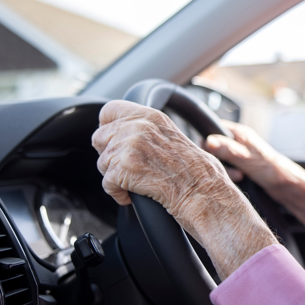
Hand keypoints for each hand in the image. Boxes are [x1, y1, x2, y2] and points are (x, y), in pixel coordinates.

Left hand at [91, 100, 276, 278]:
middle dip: (110, 155)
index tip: (113, 140)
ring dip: (115, 177)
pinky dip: (118, 193)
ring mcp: (130, 146)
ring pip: (102, 163)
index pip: (109, 110)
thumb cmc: (196, 172)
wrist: (205, 193)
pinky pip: (106, 184)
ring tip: (137, 181)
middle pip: (100, 138)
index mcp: (151, 116)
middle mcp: (138, 126)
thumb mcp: (172, 136)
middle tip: (129, 168)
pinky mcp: (124, 169)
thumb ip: (147, 130)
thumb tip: (124, 132)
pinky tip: (134, 194)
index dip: (108, 127)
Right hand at [205, 120, 304, 242]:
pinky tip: (239, 181)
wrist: (290, 187)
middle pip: (214, 147)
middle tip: (228, 170)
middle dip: (216, 160)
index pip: (212, 129)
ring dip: (225, 170)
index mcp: (239, 133)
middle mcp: (238, 141)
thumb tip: (207, 142)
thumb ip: (227, 150)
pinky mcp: (241, 167)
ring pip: (220, 161)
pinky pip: (227, 170)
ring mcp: (239, 155)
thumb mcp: (247, 159)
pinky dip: (229, 176)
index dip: (206, 142)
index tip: (208, 155)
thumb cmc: (274, 170)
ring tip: (239, 177)